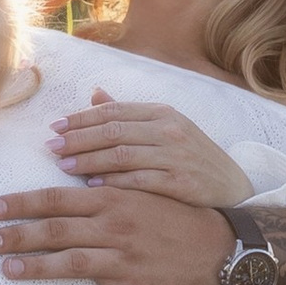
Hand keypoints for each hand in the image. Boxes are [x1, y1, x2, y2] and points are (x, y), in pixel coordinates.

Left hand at [0, 185, 234, 284]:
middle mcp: (115, 229)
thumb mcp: (142, 186)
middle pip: (57, 231)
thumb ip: (105, 174)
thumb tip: (73, 160)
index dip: (22, 203)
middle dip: (16, 235)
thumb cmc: (175, 215)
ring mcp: (126, 263)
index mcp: (113, 200)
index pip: (57, 199)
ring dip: (38, 268)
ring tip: (7, 270)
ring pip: (74, 265)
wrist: (218, 250)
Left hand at [47, 87, 251, 210]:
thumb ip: (129, 115)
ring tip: (63, 167)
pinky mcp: (181, 182)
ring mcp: (176, 155)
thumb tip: (94, 93)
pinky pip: (139, 180)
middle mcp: (169, 130)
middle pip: (113, 131)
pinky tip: (92, 187)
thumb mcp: (166, 129)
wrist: (234, 190)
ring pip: (121, 154)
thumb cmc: (193, 159)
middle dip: (78, 139)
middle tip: (51, 148)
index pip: (113, 111)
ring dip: (88, 160)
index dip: (81, 118)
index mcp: (162, 113)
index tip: (55, 128)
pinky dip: (113, 183)